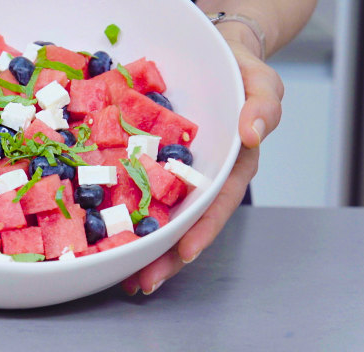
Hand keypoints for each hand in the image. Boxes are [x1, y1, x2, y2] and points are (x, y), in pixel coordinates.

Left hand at [121, 32, 283, 295]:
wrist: (215, 56)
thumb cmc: (240, 70)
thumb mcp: (261, 79)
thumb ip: (263, 104)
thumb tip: (252, 133)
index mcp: (230, 167)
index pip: (217, 205)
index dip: (202, 231)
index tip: (184, 254)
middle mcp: (201, 177)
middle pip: (184, 222)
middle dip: (165, 256)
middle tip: (142, 282)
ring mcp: (173, 172)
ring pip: (159, 214)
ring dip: (141, 244)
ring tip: (119, 274)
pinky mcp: (148, 159)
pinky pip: (134, 185)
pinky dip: (120, 208)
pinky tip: (101, 230)